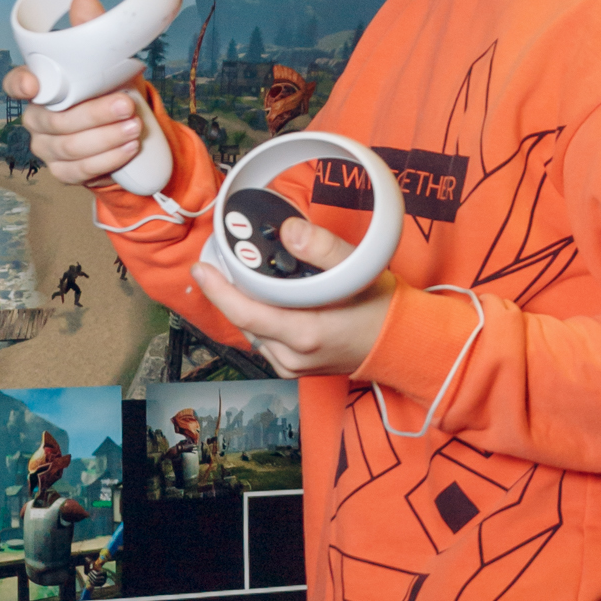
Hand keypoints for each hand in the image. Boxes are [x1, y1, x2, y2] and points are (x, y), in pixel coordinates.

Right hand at [2, 0, 147, 186]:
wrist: (126, 129)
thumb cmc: (109, 90)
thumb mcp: (107, 62)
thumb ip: (92, 34)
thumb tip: (83, 1)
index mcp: (40, 88)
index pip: (15, 85)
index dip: (19, 84)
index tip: (33, 84)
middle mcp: (37, 119)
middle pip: (53, 121)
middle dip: (92, 114)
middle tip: (125, 105)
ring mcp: (48, 148)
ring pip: (68, 147)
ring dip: (105, 138)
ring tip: (134, 127)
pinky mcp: (64, 172)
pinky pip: (78, 171)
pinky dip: (106, 160)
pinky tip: (127, 148)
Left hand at [191, 217, 397, 377]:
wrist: (399, 342)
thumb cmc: (380, 308)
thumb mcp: (358, 270)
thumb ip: (323, 248)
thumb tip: (289, 232)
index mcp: (305, 333)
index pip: (246, 313)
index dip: (218, 291)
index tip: (201, 269)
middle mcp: (293, 356)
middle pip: (245, 320)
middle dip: (229, 292)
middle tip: (221, 264)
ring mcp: (293, 366)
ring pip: (252, 331)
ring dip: (245, 306)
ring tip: (243, 279)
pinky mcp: (294, 369)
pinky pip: (264, 341)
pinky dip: (259, 320)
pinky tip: (266, 302)